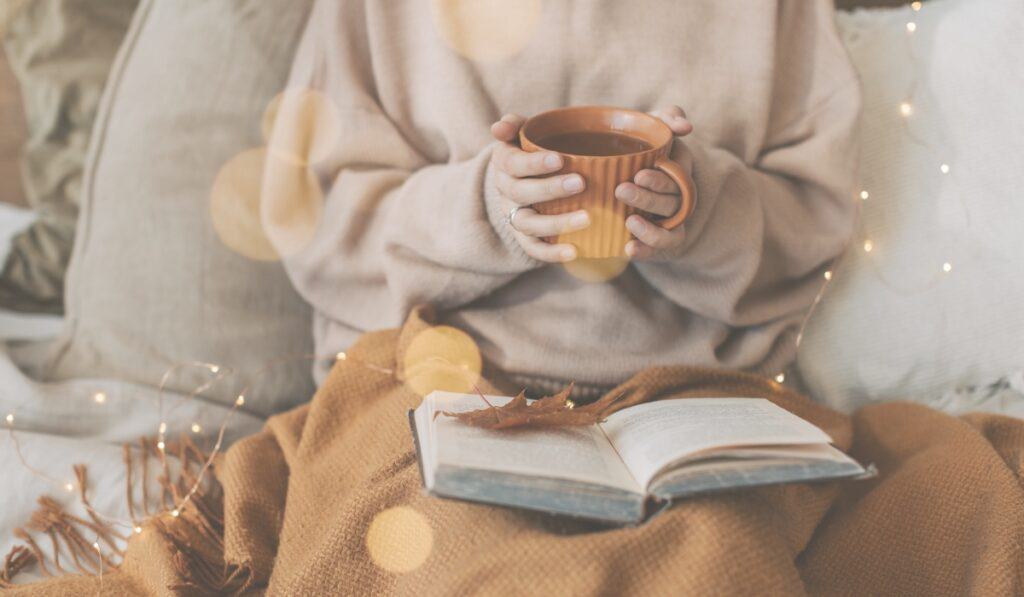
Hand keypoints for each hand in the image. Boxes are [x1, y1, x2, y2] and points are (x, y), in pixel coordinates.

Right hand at [490, 114, 589, 262]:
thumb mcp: (523, 133)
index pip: (513, 164)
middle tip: (580, 183)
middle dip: (550, 189)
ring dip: (556, 223)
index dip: (534, 163)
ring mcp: (514, 216)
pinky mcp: (525, 238)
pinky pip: (534, 249)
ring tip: (587, 218)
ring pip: (528, 224)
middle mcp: (506, 192)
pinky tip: (575, 251)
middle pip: (521, 194)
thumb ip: (515, 125)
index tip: (559, 159)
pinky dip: (552, 253)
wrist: (526, 179)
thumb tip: (498, 127)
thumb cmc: (533, 151)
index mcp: (504, 164)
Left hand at [617, 105, 694, 259]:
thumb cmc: (640, 148)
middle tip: (621, 190)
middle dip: (648, 198)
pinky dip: (646, 251)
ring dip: (651, 229)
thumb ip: (667, 118)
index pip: (677, 177)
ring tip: (629, 222)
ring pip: (669, 229)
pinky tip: (629, 250)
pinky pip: (660, 250)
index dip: (660, 179)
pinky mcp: (660, 242)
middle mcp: (678, 198)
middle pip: (671, 202)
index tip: (639, 174)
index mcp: (678, 172)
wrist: (622, 178)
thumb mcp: (653, 129)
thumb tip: (685, 126)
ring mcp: (670, 222)